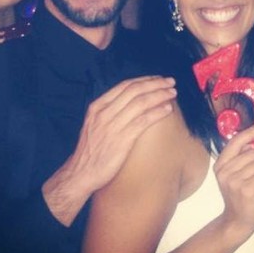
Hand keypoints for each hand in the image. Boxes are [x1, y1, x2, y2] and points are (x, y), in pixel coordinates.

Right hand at [43, 75, 176, 225]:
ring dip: (160, 96)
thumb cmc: (91, 151)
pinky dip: (157, 113)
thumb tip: (129, 102)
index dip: (144, 80)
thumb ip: (109, 112)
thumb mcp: (93, 124)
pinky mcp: (122, 140)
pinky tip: (167, 109)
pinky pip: (143, 121)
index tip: (157, 79)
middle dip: (155, 84)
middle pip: (135, 91)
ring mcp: (112, 126)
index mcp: (98, 107)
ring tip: (172, 94)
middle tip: (170, 82)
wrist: (81, 173)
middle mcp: (105, 113)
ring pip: (141, 103)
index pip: (124, 86)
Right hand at [214, 123, 253, 239]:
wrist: (236, 221)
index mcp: (220, 164)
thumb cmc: (238, 197)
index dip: (250, 132)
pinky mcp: (245, 190)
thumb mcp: (234, 175)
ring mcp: (234, 181)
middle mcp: (224, 171)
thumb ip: (240, 159)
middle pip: (252, 152)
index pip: (235, 142)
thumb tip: (252, 143)